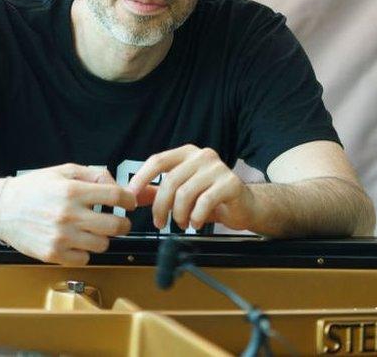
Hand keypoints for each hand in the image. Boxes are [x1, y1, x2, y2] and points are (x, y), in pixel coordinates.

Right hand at [0, 163, 135, 264]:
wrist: (1, 209)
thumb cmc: (32, 188)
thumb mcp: (62, 171)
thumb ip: (92, 174)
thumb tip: (116, 183)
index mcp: (72, 191)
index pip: (116, 196)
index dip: (129, 200)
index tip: (129, 203)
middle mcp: (68, 215)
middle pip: (115, 225)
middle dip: (122, 224)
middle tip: (118, 221)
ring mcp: (61, 237)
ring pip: (102, 245)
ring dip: (102, 238)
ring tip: (91, 230)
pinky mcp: (53, 254)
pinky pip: (85, 259)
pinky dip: (85, 252)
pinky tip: (76, 241)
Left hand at [127, 145, 255, 231]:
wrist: (245, 206)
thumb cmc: (211, 198)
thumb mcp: (181, 193)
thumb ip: (157, 192)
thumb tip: (132, 195)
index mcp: (187, 153)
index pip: (158, 160)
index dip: (141, 178)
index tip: (131, 196)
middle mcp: (202, 156)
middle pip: (170, 181)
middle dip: (161, 207)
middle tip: (159, 223)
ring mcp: (218, 168)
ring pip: (185, 193)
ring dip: (179, 215)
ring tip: (182, 224)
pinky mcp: (231, 183)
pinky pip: (204, 202)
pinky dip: (196, 217)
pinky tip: (196, 223)